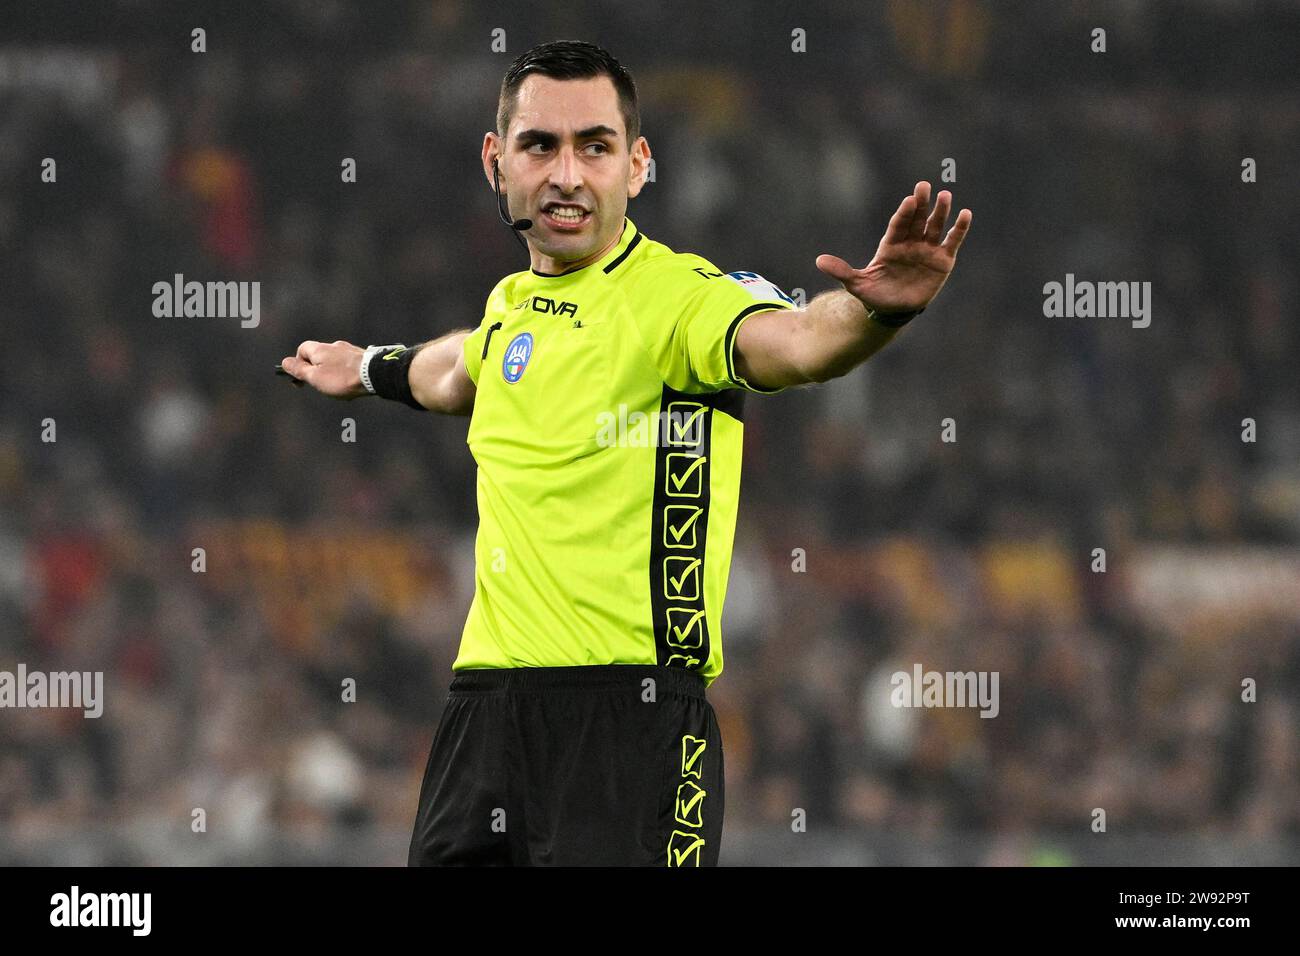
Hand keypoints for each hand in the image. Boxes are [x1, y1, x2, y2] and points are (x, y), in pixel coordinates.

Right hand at [279, 340, 367, 398]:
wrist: (374, 375)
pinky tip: (351, 385)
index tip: (300, 377)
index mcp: (319, 348)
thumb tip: (285, 362)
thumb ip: (299, 370)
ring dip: (332, 374)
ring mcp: (349, 350)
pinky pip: (348, 365)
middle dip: (316, 371)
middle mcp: (334, 345)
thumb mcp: (315, 377)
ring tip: (338, 388)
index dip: (298, 363)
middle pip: (318, 356)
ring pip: (334, 361)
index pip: (301, 349)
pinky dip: (345, 374)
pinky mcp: (362, 356)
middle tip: (321, 386)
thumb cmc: (342, 378)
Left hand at [815, 181, 971, 314]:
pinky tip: (966, 214)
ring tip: (946, 196)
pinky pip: (952, 242)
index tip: (909, 200)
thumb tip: (818, 261)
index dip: (904, 213)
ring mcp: (927, 250)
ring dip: (941, 212)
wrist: (894, 310)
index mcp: (891, 244)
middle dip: (921, 204)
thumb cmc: (875, 294)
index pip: (898, 225)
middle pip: (917, 220)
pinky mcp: (942, 260)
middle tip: (924, 186)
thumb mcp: (857, 284)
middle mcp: (910, 242)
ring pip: (935, 226)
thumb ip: (842, 271)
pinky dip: (959, 229)